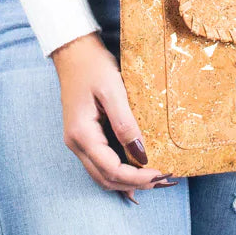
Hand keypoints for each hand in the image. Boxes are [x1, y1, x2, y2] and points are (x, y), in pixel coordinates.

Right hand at [50, 31, 177, 202]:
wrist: (73, 51)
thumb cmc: (92, 65)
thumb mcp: (112, 89)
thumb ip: (125, 123)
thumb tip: (142, 154)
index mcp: (82, 134)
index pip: (111, 169)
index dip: (137, 177)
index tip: (161, 173)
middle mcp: (76, 144)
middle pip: (106, 178)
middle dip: (134, 184)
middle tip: (162, 180)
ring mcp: (77, 141)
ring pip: (102, 174)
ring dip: (126, 181)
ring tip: (152, 177)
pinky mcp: (83, 136)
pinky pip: (100, 162)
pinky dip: (118, 170)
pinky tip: (135, 168)